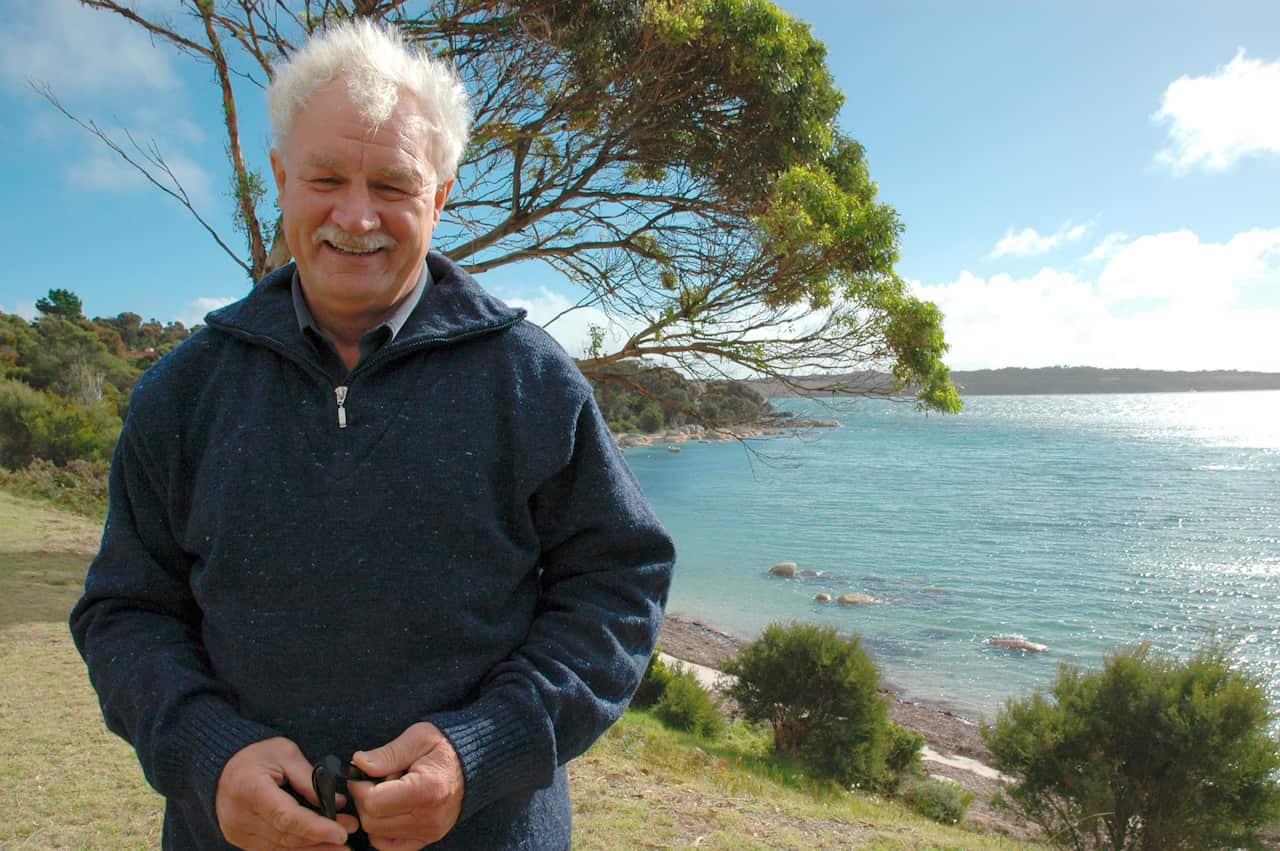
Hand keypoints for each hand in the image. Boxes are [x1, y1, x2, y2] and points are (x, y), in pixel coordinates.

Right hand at [215, 737, 358, 849]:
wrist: (223, 766)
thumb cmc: (257, 755)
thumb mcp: (285, 754)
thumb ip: (309, 779)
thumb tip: (337, 803)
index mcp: (250, 789)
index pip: (286, 816)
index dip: (315, 827)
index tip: (341, 833)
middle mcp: (240, 817)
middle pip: (285, 837)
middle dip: (320, 840)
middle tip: (349, 839)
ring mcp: (239, 833)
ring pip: (281, 849)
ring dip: (312, 850)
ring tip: (340, 848)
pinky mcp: (242, 841)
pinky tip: (318, 849)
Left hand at [348, 722, 464, 849]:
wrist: (474, 762)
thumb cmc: (444, 747)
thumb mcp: (418, 738)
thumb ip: (388, 754)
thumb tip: (358, 763)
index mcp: (427, 790)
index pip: (373, 802)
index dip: (359, 787)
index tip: (362, 772)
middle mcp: (429, 817)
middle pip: (372, 822)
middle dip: (364, 800)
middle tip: (374, 781)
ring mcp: (430, 832)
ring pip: (377, 835)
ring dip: (373, 815)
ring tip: (387, 793)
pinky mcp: (428, 839)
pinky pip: (390, 847)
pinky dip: (381, 832)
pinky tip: (388, 810)